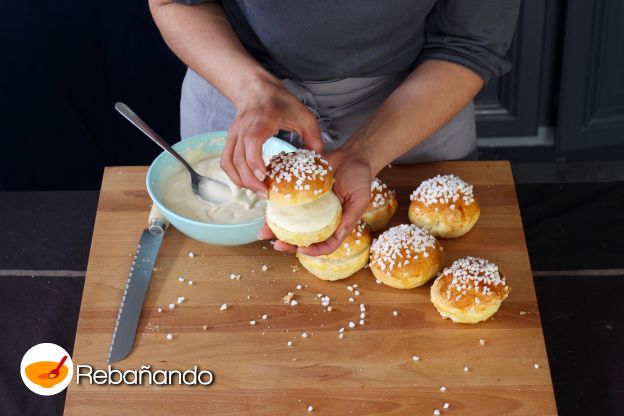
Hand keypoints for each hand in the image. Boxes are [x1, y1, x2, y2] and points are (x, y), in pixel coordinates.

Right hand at [220, 79, 322, 195]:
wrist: (256, 89)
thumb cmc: (281, 102)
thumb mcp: (304, 115)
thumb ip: (313, 137)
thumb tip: (318, 159)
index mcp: (264, 118)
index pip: (252, 140)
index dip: (255, 160)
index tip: (264, 176)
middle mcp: (245, 126)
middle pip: (239, 157)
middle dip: (250, 180)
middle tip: (265, 194)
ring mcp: (234, 133)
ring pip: (230, 161)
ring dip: (241, 180)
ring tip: (258, 191)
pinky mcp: (230, 139)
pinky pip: (226, 161)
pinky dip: (234, 175)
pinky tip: (247, 183)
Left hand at [258, 148, 372, 255]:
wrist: (352, 156)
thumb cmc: (360, 178)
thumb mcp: (361, 199)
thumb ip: (351, 217)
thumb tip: (339, 234)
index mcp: (337, 224)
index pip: (326, 245)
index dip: (314, 250)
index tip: (301, 248)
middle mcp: (322, 219)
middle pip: (305, 238)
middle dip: (289, 244)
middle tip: (276, 244)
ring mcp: (311, 208)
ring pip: (292, 224)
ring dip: (277, 229)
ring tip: (263, 232)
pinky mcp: (302, 194)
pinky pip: (289, 204)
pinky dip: (277, 208)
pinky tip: (267, 210)